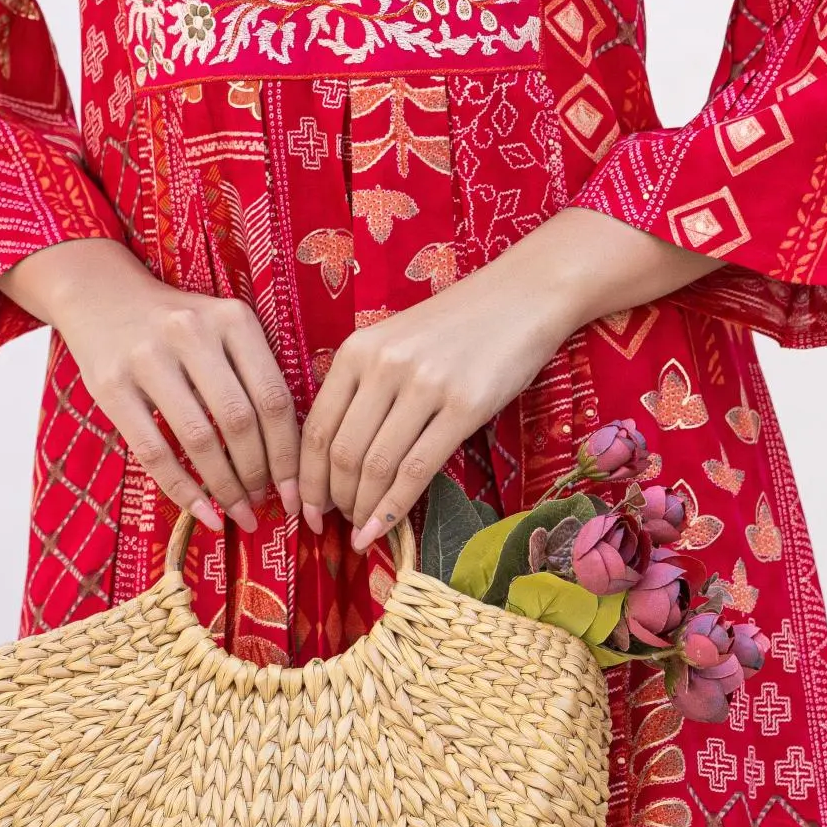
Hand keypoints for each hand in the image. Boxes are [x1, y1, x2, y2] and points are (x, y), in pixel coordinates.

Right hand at [0, 240, 299, 537]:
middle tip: (265, 505)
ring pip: (199, 439)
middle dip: (258, 475)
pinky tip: (201, 512)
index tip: (297, 491)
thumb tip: (286, 457)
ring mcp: (148, 357)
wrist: (101, 294)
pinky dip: (182, 490)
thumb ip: (253, 374)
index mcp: (232, 318)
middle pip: (239, 421)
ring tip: (238, 513)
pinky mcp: (112, 385)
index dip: (289, 453)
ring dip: (224, 487)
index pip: (273, 397)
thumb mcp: (222, 328)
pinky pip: (153, 451)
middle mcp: (192, 332)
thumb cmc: (176, 324)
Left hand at [298, 209, 717, 549]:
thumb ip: (363, 389)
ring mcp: (424, 385)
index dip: (306, 478)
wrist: (521, 296)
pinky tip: (386, 528)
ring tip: (362, 530)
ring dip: (364, 508)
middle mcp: (383, 365)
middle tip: (336, 525)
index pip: (316, 427)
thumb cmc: (456, 324)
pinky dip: (396, 507)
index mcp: (357, 350)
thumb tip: (336, 460)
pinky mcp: (464, 406)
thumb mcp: (394, 344)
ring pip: (377, 465)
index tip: (306, 509)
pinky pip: (418, 469)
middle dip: (334, 499)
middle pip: (342, 452)